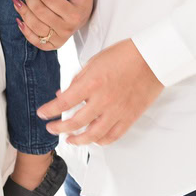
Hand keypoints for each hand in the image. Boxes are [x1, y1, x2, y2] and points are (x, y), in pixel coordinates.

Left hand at [13, 0, 92, 50]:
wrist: (83, 18)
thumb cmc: (81, 1)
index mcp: (74, 15)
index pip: (50, 1)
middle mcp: (67, 29)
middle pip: (40, 12)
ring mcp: (59, 39)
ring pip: (34, 25)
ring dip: (23, 12)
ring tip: (17, 1)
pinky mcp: (52, 45)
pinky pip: (34, 40)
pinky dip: (24, 30)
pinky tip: (19, 19)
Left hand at [37, 39, 163, 145]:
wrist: (153, 57)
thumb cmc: (125, 55)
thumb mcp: (95, 62)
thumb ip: (78, 80)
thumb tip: (63, 94)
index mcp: (92, 83)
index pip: (64, 103)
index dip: (49, 111)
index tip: (42, 114)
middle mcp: (103, 100)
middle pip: (75, 123)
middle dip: (59, 128)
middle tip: (52, 128)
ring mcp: (117, 111)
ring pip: (93, 135)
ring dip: (77, 140)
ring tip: (69, 140)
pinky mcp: (130, 117)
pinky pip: (112, 136)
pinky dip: (101, 141)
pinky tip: (93, 140)